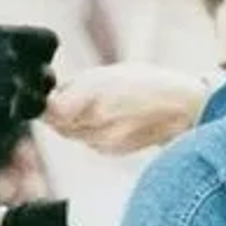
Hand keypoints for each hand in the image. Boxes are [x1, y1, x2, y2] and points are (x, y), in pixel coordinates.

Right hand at [0, 25, 57, 146]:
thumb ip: (0, 45)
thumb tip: (23, 50)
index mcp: (0, 35)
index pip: (50, 41)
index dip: (43, 56)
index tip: (30, 65)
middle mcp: (9, 57)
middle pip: (48, 73)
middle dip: (38, 84)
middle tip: (18, 91)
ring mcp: (7, 85)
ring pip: (41, 99)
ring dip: (29, 104)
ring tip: (5, 104)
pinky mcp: (1, 112)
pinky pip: (23, 116)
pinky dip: (13, 117)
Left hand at [44, 63, 208, 154]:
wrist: (181, 109)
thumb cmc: (148, 84)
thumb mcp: (106, 73)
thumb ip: (75, 86)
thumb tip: (52, 97)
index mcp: (93, 96)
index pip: (50, 109)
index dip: (45, 102)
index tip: (49, 96)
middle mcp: (95, 122)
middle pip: (57, 123)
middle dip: (58, 112)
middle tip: (71, 99)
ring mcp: (102, 140)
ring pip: (71, 134)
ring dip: (73, 122)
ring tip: (95, 107)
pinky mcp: (109, 152)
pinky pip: (87, 142)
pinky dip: (88, 132)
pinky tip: (107, 120)